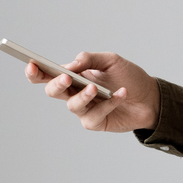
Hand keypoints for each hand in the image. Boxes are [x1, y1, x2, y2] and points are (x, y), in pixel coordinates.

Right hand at [27, 51, 158, 131]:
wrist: (151, 97)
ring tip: (96, 88)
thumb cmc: (128, 77)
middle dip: (56, 84)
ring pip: (72, 105)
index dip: (35, 71)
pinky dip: (108, 104)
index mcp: (74, 76)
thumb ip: (89, 59)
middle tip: (67, 78)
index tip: (31, 64)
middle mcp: (75, 93)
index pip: (48, 74)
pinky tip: (121, 94)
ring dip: (84, 95)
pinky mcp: (95, 123)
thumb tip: (70, 65)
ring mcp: (84, 109)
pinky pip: (94, 115)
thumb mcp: (111, 60)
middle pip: (53, 91)